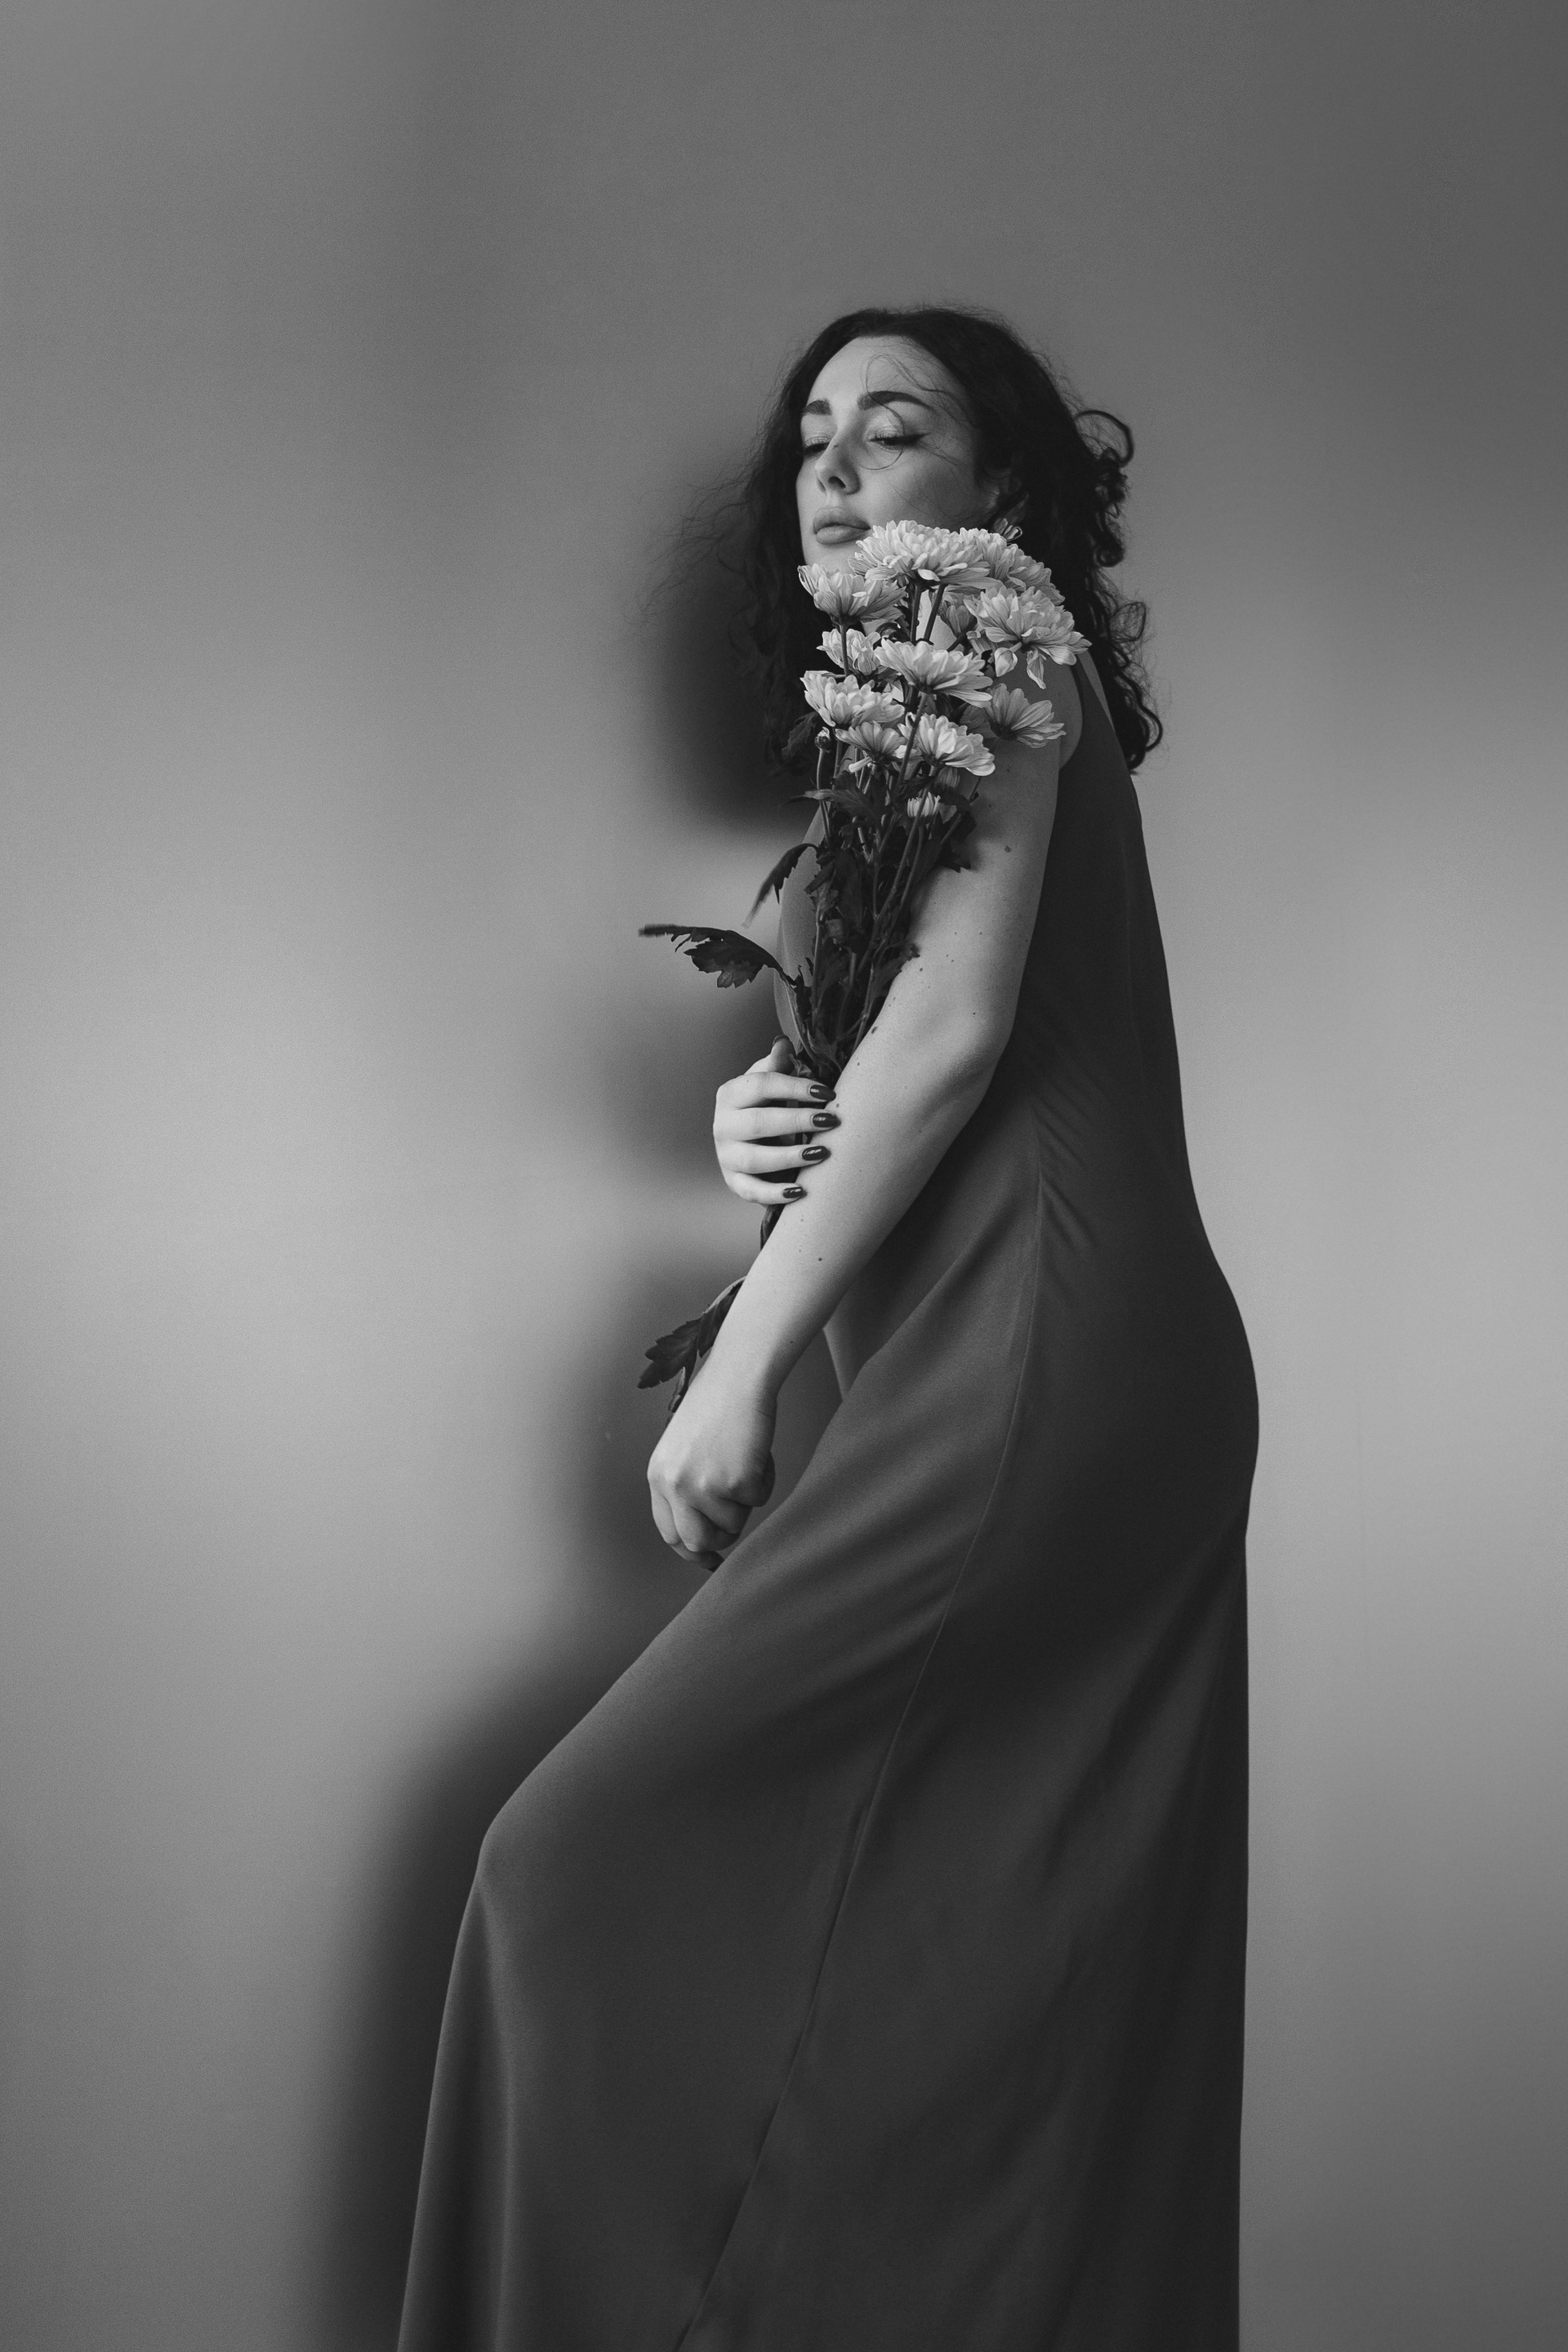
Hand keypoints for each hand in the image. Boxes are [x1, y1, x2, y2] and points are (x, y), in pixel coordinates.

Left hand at [647, 1356, 776, 1567]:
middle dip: (722, 1536)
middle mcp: (675, 1485)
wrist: (738, 1376)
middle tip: (737, 1513)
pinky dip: (765, 1481)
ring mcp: (704, 1486)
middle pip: (699, 1542)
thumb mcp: (682, 1450)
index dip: (692, 1550)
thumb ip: (684, 1488)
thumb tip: (702, 1538)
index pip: (669, 1533)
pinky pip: (758, 1501)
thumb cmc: (717, 1406)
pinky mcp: (736, 1482)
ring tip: (745, 1461)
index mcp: (657, 1476)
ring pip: (733, 1524)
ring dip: (746, 1500)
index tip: (710, 1558)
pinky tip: (757, 1451)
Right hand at [713, 1039, 838, 1208]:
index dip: (795, 1088)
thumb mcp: (766, 1082)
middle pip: (760, 1123)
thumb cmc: (763, 1105)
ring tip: (822, 1154)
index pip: (762, 1085)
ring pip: (756, 1160)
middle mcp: (723, 1125)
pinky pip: (753, 1191)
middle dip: (798, 1121)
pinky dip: (775, 1194)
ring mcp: (726, 1156)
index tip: (828, 1093)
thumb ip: (775, 1065)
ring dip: (790, 1157)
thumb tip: (783, 1043)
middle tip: (831, 1121)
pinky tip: (801, 1191)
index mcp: (730, 1095)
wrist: (745, 1140)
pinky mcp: (734, 1182)